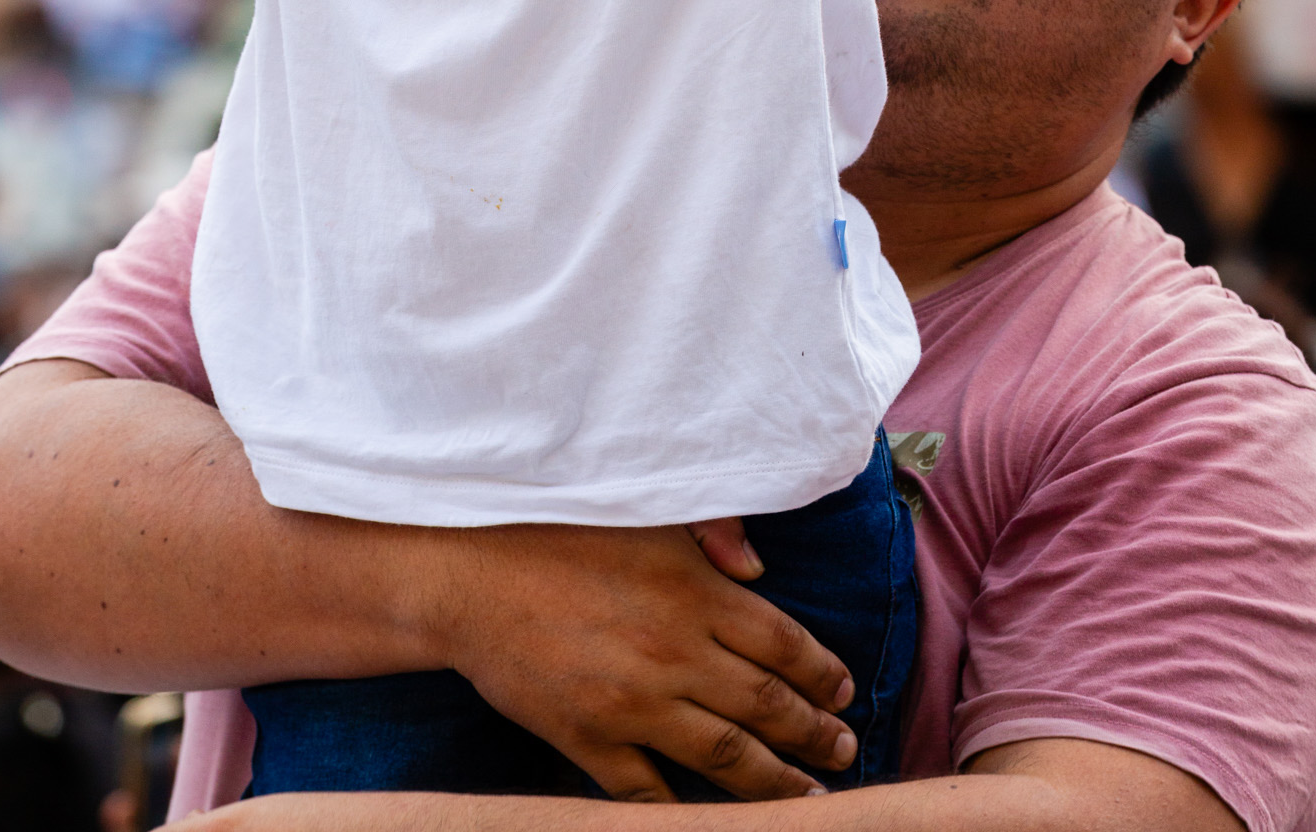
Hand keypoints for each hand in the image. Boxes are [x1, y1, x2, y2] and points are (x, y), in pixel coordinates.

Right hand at [430, 521, 857, 803]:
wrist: (470, 575)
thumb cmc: (559, 532)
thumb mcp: (645, 514)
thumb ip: (712, 534)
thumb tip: (761, 572)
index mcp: (693, 592)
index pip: (782, 643)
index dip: (823, 673)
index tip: (845, 692)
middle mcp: (674, 653)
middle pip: (766, 705)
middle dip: (814, 735)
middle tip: (844, 752)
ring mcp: (632, 705)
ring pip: (725, 758)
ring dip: (774, 783)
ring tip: (806, 799)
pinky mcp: (589, 741)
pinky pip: (649, 792)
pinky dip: (686, 812)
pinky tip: (713, 822)